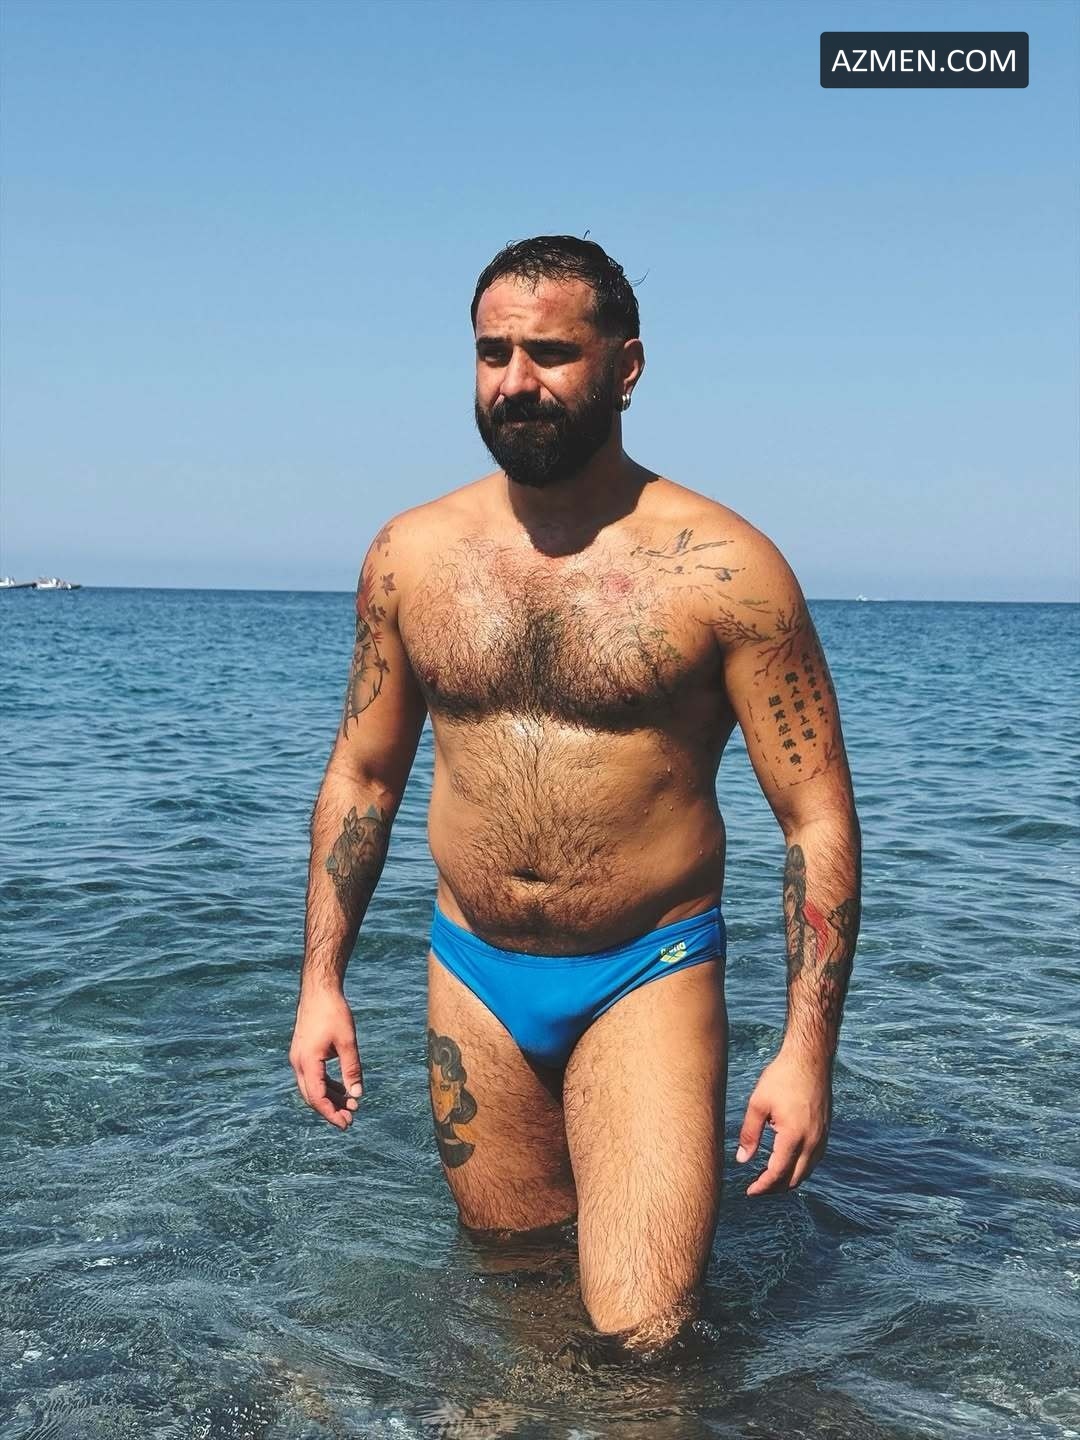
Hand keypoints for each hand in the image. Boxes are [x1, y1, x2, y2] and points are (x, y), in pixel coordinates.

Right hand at [289, 986, 363, 1130]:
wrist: (319, 990)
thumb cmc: (334, 1012)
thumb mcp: (347, 1042)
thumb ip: (352, 1069)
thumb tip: (357, 1095)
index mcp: (307, 1062)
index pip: (317, 1097)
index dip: (331, 1114)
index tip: (346, 1124)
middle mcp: (298, 1063)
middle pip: (312, 1096)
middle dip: (330, 1110)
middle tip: (351, 1119)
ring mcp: (298, 1058)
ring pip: (311, 1087)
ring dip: (329, 1098)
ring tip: (350, 1105)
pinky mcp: (303, 1053)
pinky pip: (312, 1076)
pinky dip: (326, 1085)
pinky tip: (342, 1089)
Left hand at [735, 1049, 831, 1194]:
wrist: (810, 1059)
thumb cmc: (782, 1077)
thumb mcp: (758, 1104)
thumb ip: (750, 1134)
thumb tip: (741, 1160)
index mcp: (794, 1136)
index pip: (777, 1173)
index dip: (763, 1186)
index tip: (749, 1191)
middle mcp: (812, 1142)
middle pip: (795, 1179)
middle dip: (775, 1188)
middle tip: (757, 1188)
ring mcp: (822, 1137)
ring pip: (807, 1172)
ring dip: (789, 1179)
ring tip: (769, 1179)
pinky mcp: (826, 1131)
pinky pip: (814, 1160)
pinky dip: (800, 1168)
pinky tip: (787, 1162)